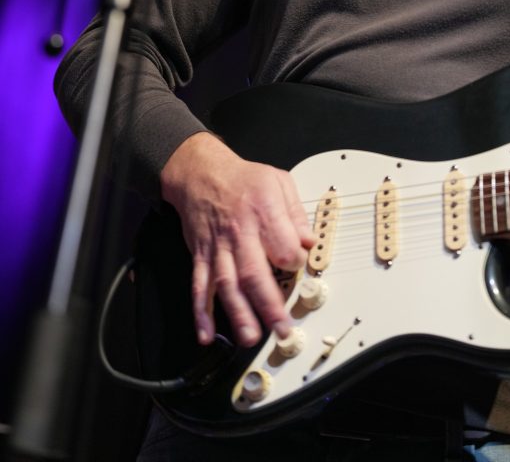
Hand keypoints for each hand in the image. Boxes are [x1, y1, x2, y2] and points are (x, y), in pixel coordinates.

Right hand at [160, 131, 315, 346]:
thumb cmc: (243, 178)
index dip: (295, 261)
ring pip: (226, 284)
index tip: (300, 266)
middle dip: (268, 304)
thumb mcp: (278, 181)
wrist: (201, 173)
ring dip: (237, 313)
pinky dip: (200, 312)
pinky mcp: (201, 256)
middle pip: (254, 272)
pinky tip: (206, 333)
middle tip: (282, 329)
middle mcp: (239, 232)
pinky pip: (199, 286)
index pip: (284, 246)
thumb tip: (311, 242)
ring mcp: (218, 247)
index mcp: (263, 211)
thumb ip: (296, 214)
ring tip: (250, 336)